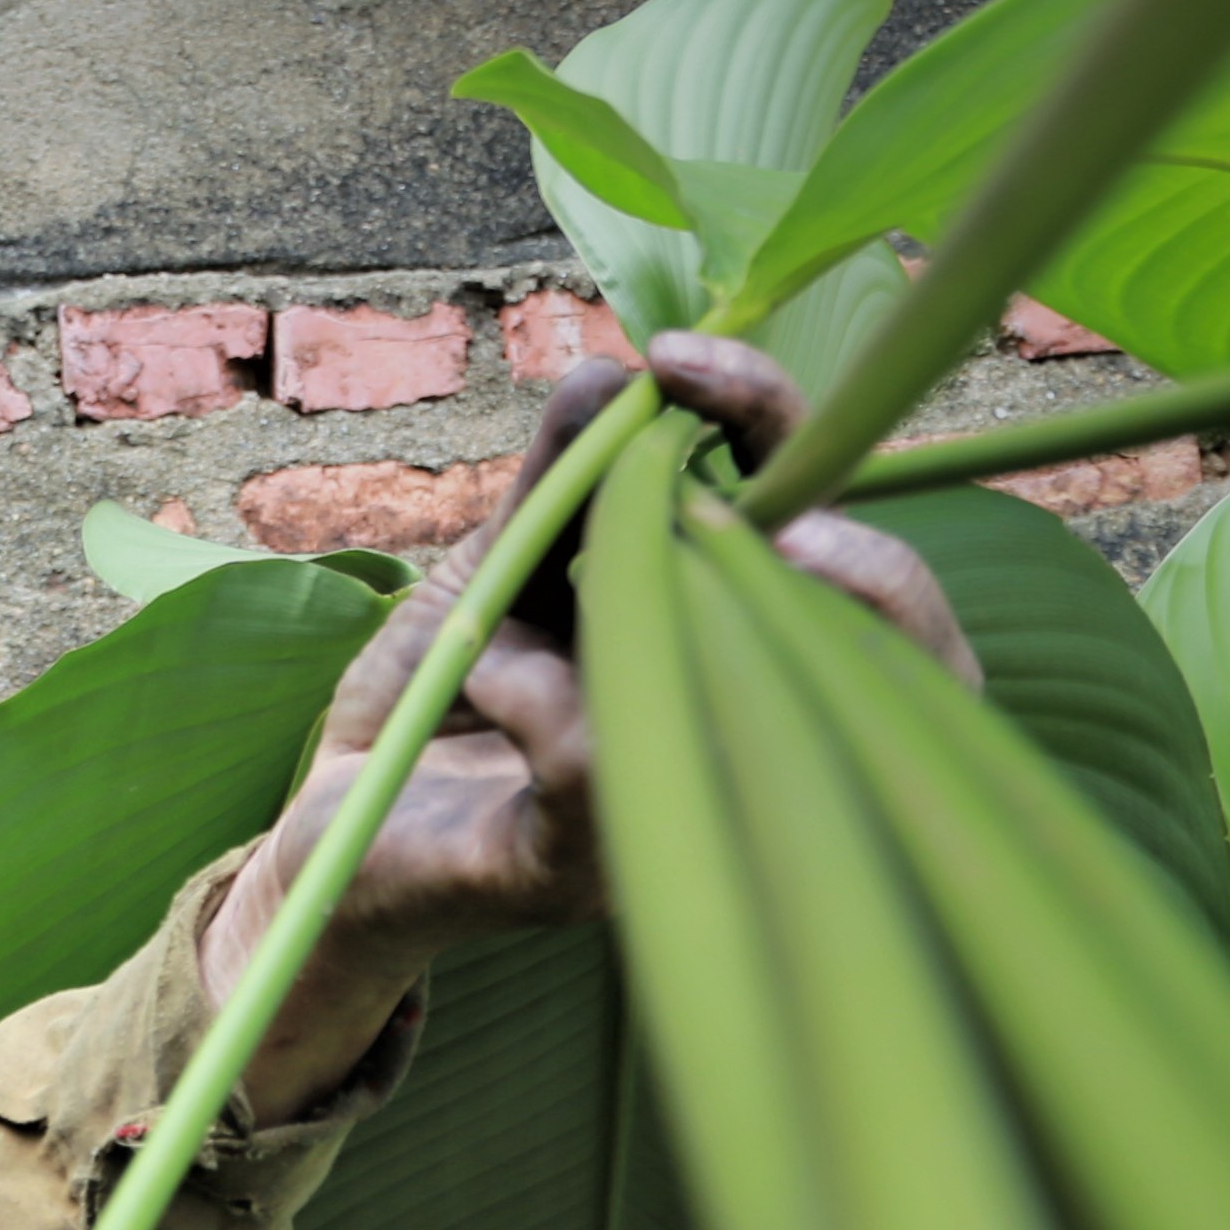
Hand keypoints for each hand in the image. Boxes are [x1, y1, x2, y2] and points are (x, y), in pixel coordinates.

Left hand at [203, 331, 976, 1119]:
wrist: (334, 817)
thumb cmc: (441, 693)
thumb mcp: (503, 562)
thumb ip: (562, 475)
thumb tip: (617, 371)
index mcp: (738, 642)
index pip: (835, 536)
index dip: (787, 431)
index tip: (680, 359)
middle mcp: (742, 737)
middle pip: (895, 654)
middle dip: (835, 542)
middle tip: (706, 464)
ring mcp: (679, 814)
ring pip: (763, 709)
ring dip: (651, 599)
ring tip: (569, 568)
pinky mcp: (585, 869)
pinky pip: (599, 761)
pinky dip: (534, 690)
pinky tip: (488, 673)